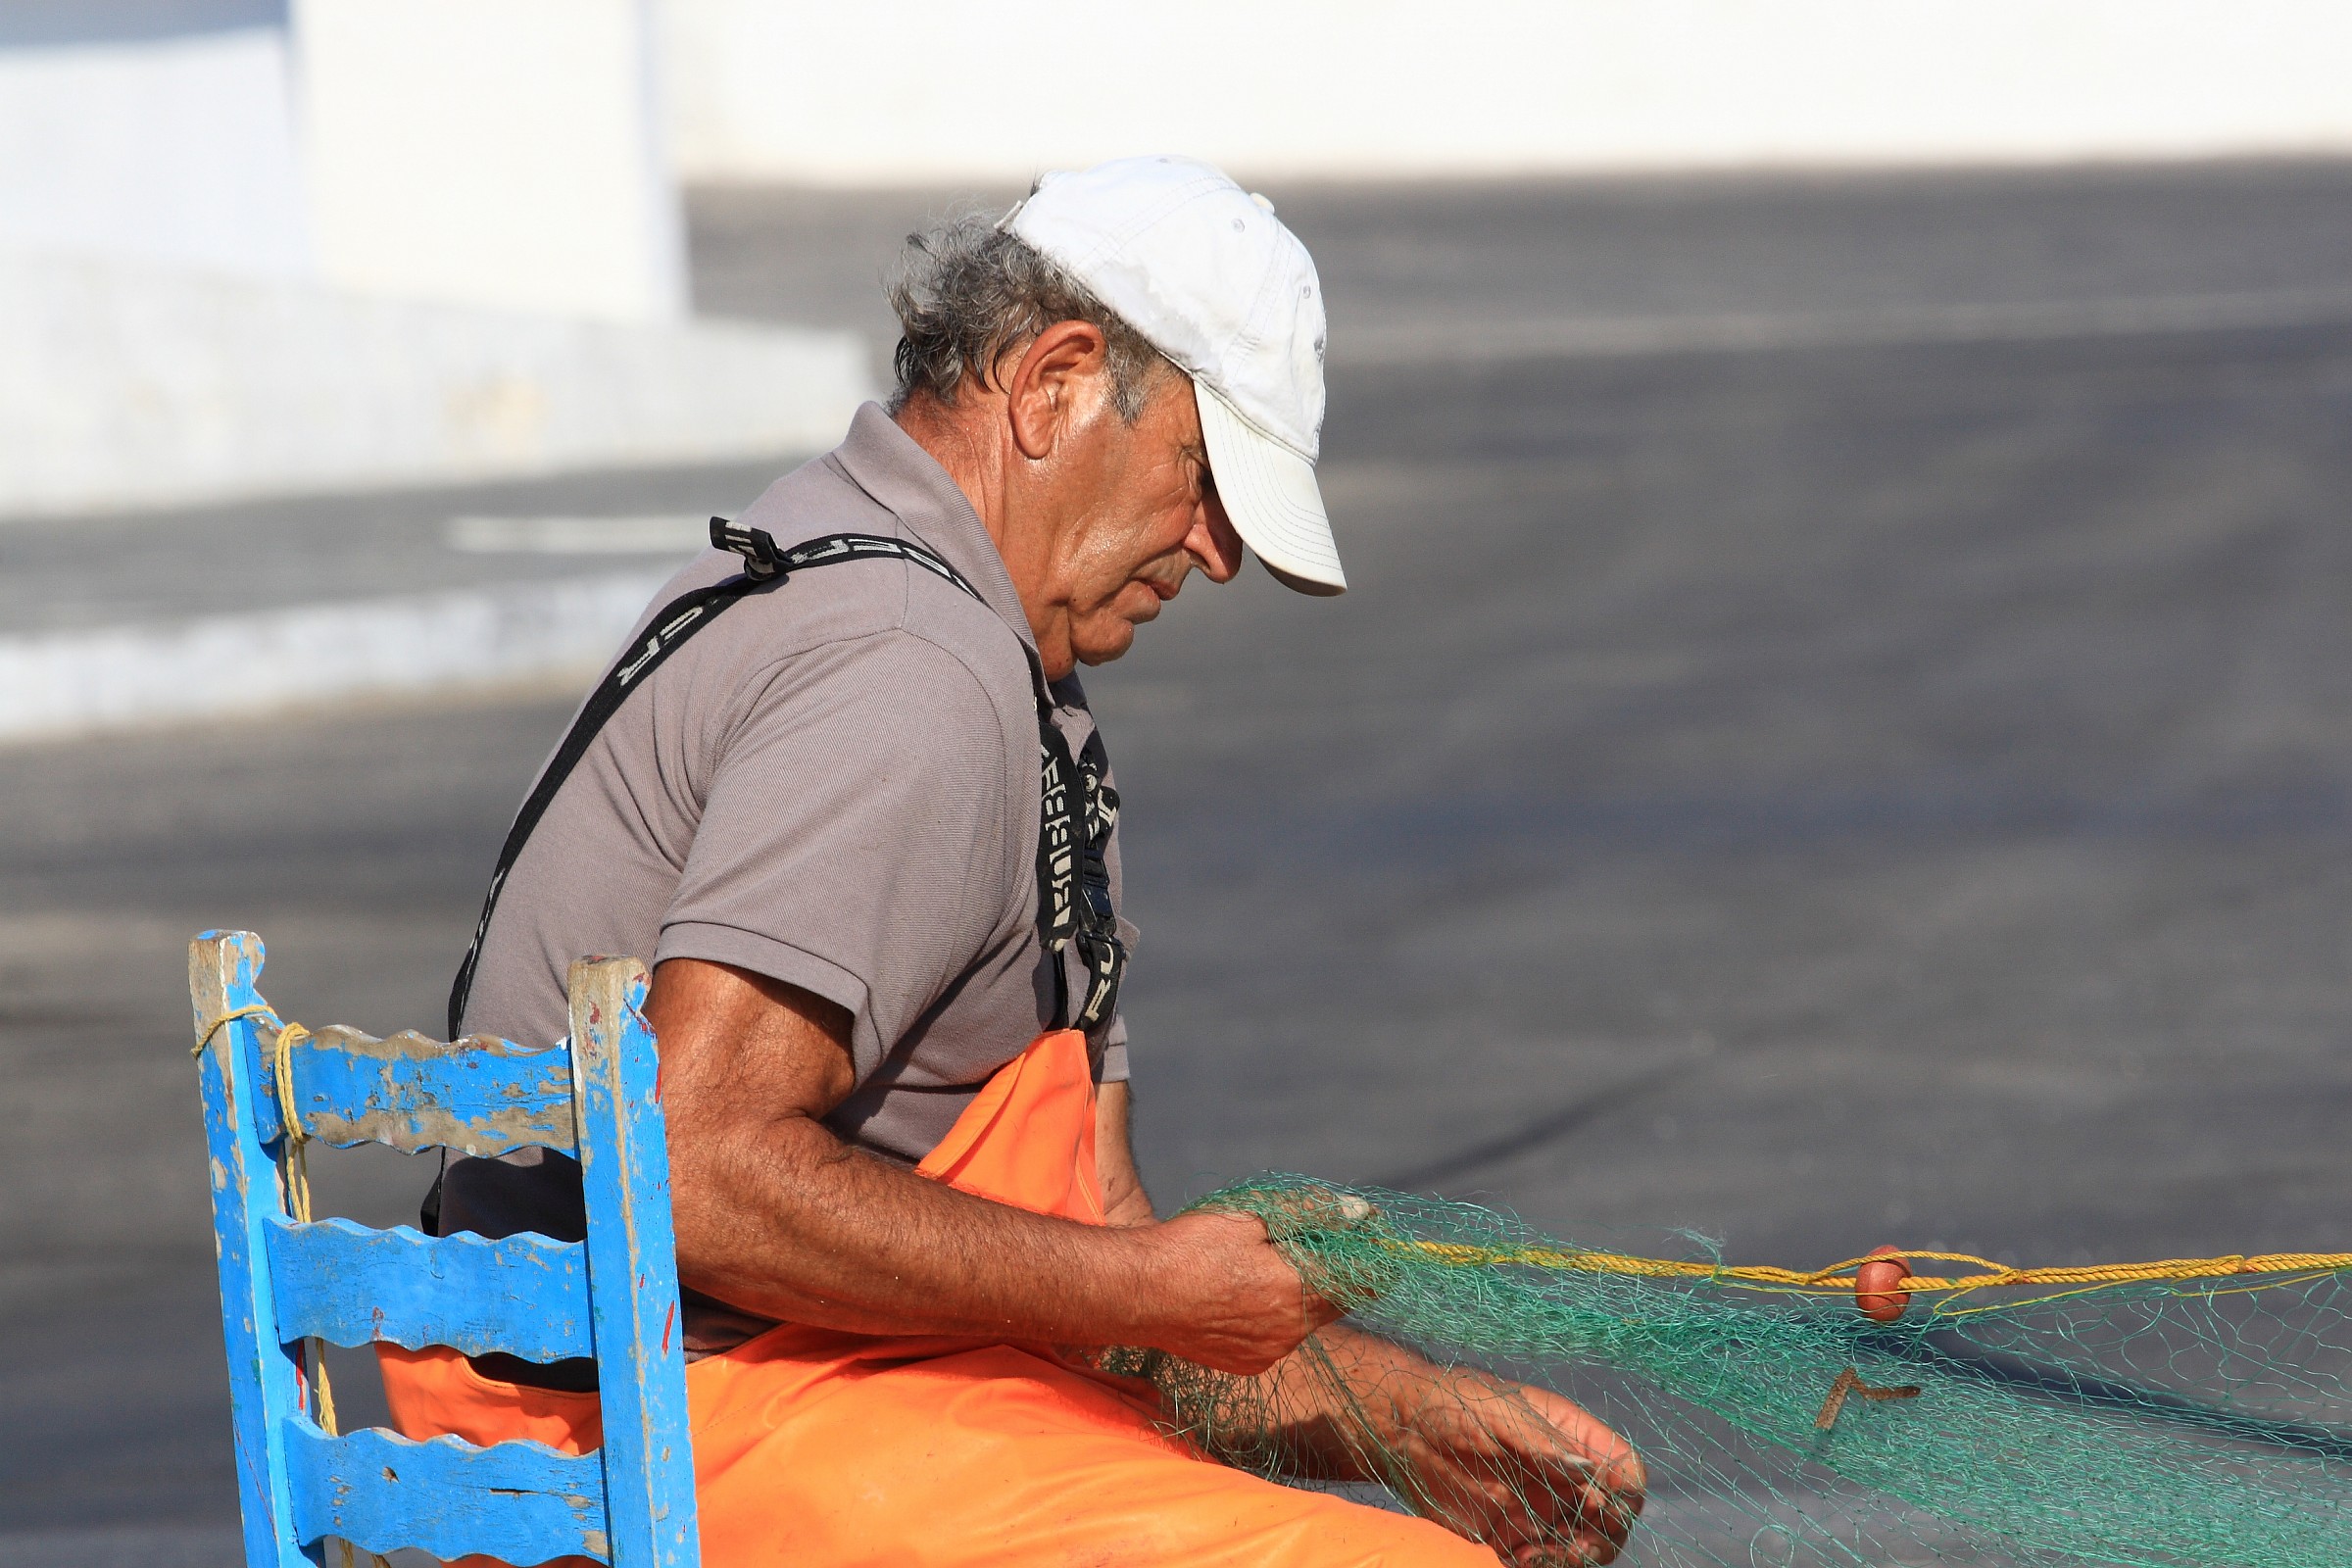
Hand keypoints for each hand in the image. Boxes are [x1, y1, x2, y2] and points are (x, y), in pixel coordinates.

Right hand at [1139, 1210, 1352, 1374]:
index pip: (1362, 1279)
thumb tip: (1360, 1213)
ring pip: (1308, 1320)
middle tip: (1321, 1242)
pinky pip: (1280, 1337)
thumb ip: (1312, 1214)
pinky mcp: (1248, 1365)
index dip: (1372, 1255)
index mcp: (1295, 1292)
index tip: (1370, 1236)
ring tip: (1271, 1265)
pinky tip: (1247, 1294)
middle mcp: (1289, 1332)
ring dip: (1305, 1294)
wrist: (1137, 1292)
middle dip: (1338, 1272)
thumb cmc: (1192, 1247)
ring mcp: (1268, 1353)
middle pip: (1339, 1302)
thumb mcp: (1253, 1217)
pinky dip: (1277, 1315)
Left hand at [1395, 1374, 1644, 1565]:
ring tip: (1536, 1556)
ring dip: (1572, 1559)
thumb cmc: (1455, 1403)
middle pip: (1612, 1520)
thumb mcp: (1501, 1414)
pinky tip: (1519, 1560)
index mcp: (1572, 1438)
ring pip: (1581, 1548)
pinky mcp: (1511, 1535)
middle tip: (1573, 1549)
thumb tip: (1584, 1469)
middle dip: (1601, 1540)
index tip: (1597, 1508)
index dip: (1622, 1495)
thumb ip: (1543, 1444)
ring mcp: (1540, 1509)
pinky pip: (1542, 1561)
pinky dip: (1542, 1567)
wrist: (1400, 1426)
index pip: (1624, 1471)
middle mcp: (1564, 1478)